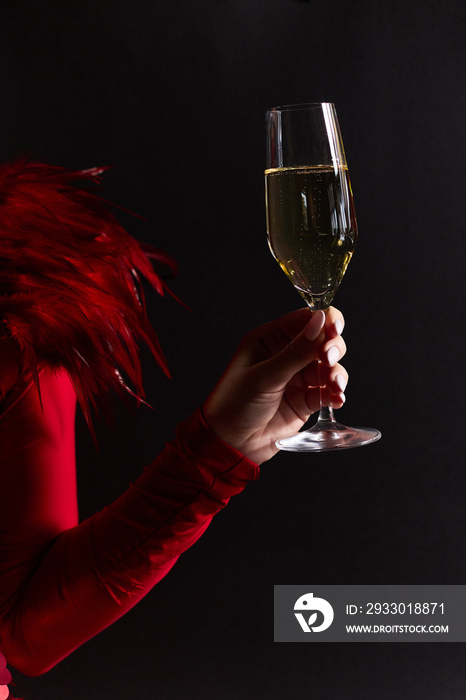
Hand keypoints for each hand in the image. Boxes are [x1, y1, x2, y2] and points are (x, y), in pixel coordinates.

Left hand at [202, 307, 346, 464]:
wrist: (229, 445)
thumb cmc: (234, 404)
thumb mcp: (264, 376)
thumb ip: (296, 352)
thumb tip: (321, 320)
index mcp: (268, 339)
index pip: (304, 320)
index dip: (325, 321)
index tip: (336, 329)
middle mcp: (284, 355)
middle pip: (322, 341)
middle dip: (332, 348)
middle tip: (328, 360)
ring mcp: (296, 378)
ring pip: (328, 366)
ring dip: (336, 374)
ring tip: (334, 386)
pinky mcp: (304, 400)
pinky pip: (327, 391)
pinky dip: (335, 394)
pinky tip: (337, 400)